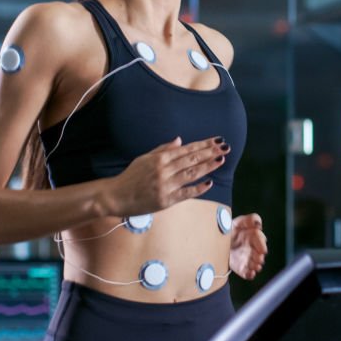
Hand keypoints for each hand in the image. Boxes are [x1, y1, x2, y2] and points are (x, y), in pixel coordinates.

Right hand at [103, 136, 228, 216]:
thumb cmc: (130, 176)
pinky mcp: (165, 200)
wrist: (115, 196)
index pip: (186, 149)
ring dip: (207, 167)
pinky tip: (209, 183)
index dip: (203, 145)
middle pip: (191, 159)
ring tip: (221, 160)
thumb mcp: (144, 158)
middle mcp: (163, 170)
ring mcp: (165, 185)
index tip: (216, 141)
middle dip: (209, 152)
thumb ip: (163, 149)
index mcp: (159, 158)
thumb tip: (180, 141)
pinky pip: (185, 193)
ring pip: (191, 174)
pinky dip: (198, 188)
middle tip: (225, 147)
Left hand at [229, 213, 266, 279]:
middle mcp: (251, 248)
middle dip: (260, 257)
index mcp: (252, 236)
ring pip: (254, 264)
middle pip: (259, 254)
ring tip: (256, 267)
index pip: (260, 240)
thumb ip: (249, 219)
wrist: (214, 241)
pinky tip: (251, 274)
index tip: (263, 250)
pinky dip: (250, 274)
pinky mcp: (240, 267)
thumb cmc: (227, 229)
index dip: (262, 245)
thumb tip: (259, 225)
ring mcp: (246, 258)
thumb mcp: (236, 222)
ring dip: (256, 266)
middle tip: (259, 259)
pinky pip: (246, 273)